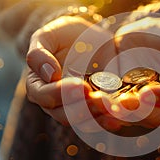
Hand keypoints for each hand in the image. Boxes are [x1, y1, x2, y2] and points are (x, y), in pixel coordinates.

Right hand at [26, 16, 125, 131]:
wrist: (88, 40)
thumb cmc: (63, 37)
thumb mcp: (48, 37)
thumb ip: (39, 53)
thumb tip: (50, 74)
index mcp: (38, 86)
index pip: (44, 96)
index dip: (60, 93)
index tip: (81, 85)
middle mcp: (55, 103)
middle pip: (65, 115)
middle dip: (83, 109)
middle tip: (100, 100)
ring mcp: (76, 108)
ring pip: (83, 122)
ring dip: (98, 117)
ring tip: (113, 109)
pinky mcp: (95, 110)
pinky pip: (100, 120)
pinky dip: (110, 119)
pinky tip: (120, 115)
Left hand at [113, 16, 159, 127]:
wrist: (144, 33)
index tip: (154, 86)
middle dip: (144, 111)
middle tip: (128, 101)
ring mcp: (147, 105)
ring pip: (138, 118)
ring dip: (125, 114)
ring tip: (112, 105)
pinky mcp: (126, 101)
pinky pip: (120, 111)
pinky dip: (110, 109)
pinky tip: (101, 101)